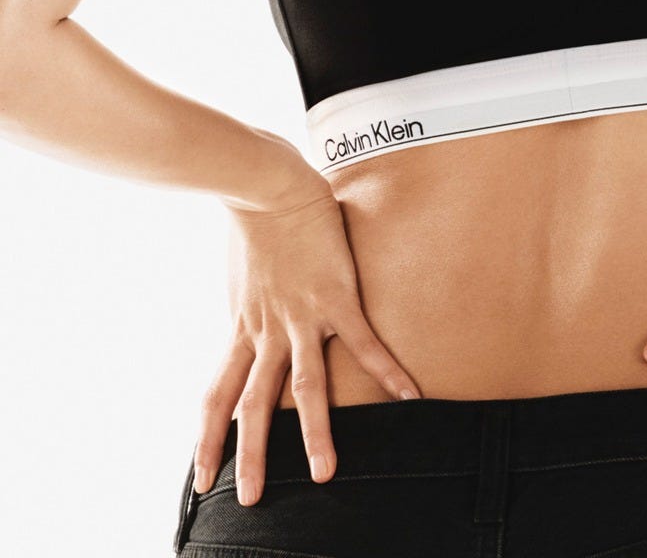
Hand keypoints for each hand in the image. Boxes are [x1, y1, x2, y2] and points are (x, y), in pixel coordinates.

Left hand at [191, 169, 421, 505]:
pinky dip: (387, 369)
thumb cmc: (251, 215)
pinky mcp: (335, 294)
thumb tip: (252, 309)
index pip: (218, 394)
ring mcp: (301, 315)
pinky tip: (409, 394)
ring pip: (305, 386)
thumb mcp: (240, 272)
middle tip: (250, 499)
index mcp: (243, 325)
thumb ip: (249, 298)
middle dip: (250, 454)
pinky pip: (365, 341)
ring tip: (324, 473)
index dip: (208, 436)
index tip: (201, 475)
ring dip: (314, 431)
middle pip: (255, 404)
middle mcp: (267, 329)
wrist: (262, 184)